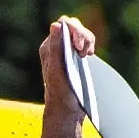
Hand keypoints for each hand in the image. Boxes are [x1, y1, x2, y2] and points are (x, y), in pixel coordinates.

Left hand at [37, 17, 95, 137]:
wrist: (68, 113)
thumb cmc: (61, 96)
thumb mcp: (58, 72)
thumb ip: (56, 48)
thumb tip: (56, 25)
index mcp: (49, 48)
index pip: (64, 24)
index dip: (75, 30)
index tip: (80, 48)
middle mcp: (56, 47)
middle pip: (74, 26)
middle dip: (84, 35)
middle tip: (85, 54)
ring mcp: (66, 52)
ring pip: (81, 33)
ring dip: (88, 40)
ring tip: (86, 56)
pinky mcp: (75, 58)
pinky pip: (84, 43)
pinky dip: (89, 45)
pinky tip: (88, 56)